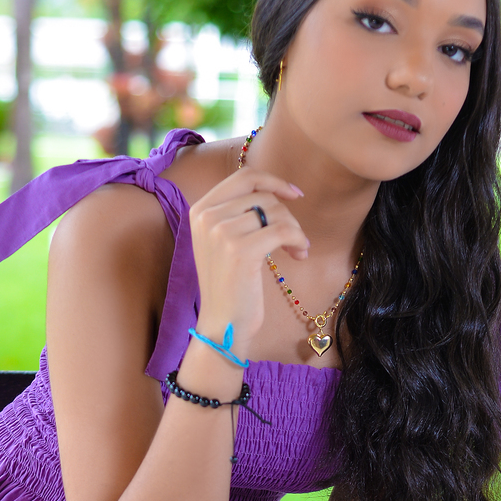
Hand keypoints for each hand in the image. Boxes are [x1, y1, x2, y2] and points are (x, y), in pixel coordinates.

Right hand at [189, 169, 307, 354]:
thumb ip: (237, 211)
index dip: (273, 181)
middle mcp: (207, 216)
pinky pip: (283, 230)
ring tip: (297, 249)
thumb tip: (275, 188)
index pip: (244, 177)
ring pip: (275, 212)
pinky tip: (300, 254)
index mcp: (200, 209)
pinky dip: (298, 239)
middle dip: (287, 214)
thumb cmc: (229, 284)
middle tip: (295, 238)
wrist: (222, 323)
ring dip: (295, 230)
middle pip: (263, 196)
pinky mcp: (241, 250)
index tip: (294, 194)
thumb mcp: (223, 240)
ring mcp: (221, 232)